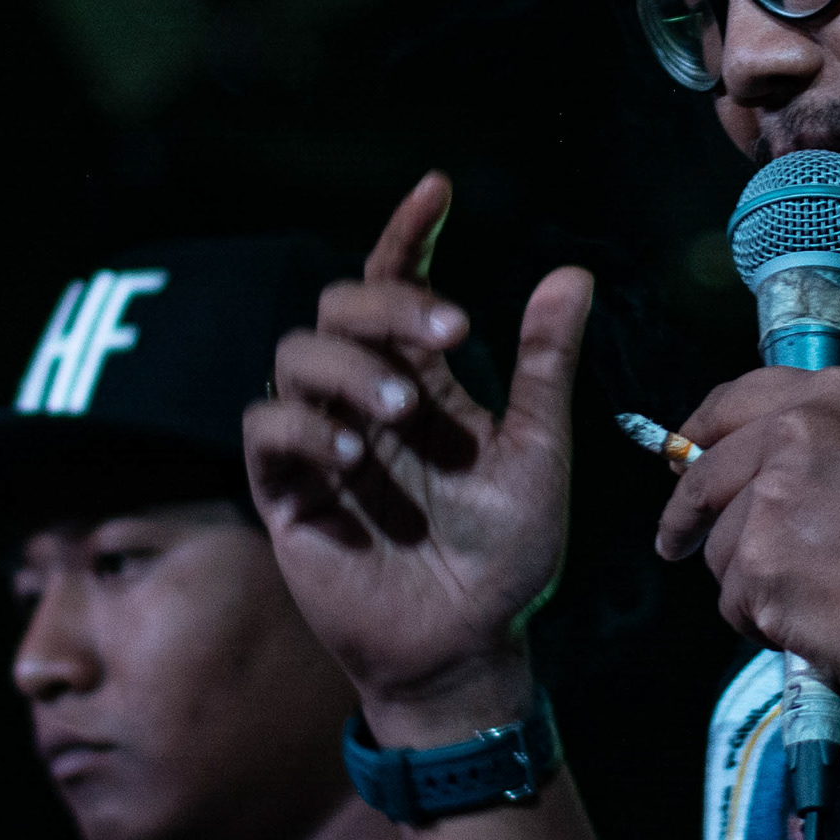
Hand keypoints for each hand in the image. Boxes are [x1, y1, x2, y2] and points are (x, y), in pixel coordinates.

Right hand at [245, 174, 590, 742]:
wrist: (469, 649)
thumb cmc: (506, 558)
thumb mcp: (538, 454)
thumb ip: (544, 368)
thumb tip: (571, 273)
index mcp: (424, 383)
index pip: (398, 286)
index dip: (409, 234)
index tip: (438, 189)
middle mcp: (365, 400)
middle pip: (339, 308)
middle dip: (390, 304)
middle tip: (452, 333)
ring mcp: (321, 445)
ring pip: (295, 357)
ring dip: (349, 369)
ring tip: (401, 412)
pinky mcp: (287, 495)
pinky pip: (267, 431)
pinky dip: (308, 429)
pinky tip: (356, 456)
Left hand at [657, 365, 839, 700]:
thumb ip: (826, 436)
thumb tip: (755, 456)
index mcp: (832, 397)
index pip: (733, 401)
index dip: (700, 434)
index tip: (682, 457)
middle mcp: (794, 436)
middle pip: (706, 478)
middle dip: (689, 516)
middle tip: (678, 543)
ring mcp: (773, 503)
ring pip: (720, 549)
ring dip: (750, 580)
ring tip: (813, 594)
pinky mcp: (762, 569)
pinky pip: (735, 602)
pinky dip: (764, 622)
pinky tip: (813, 621)